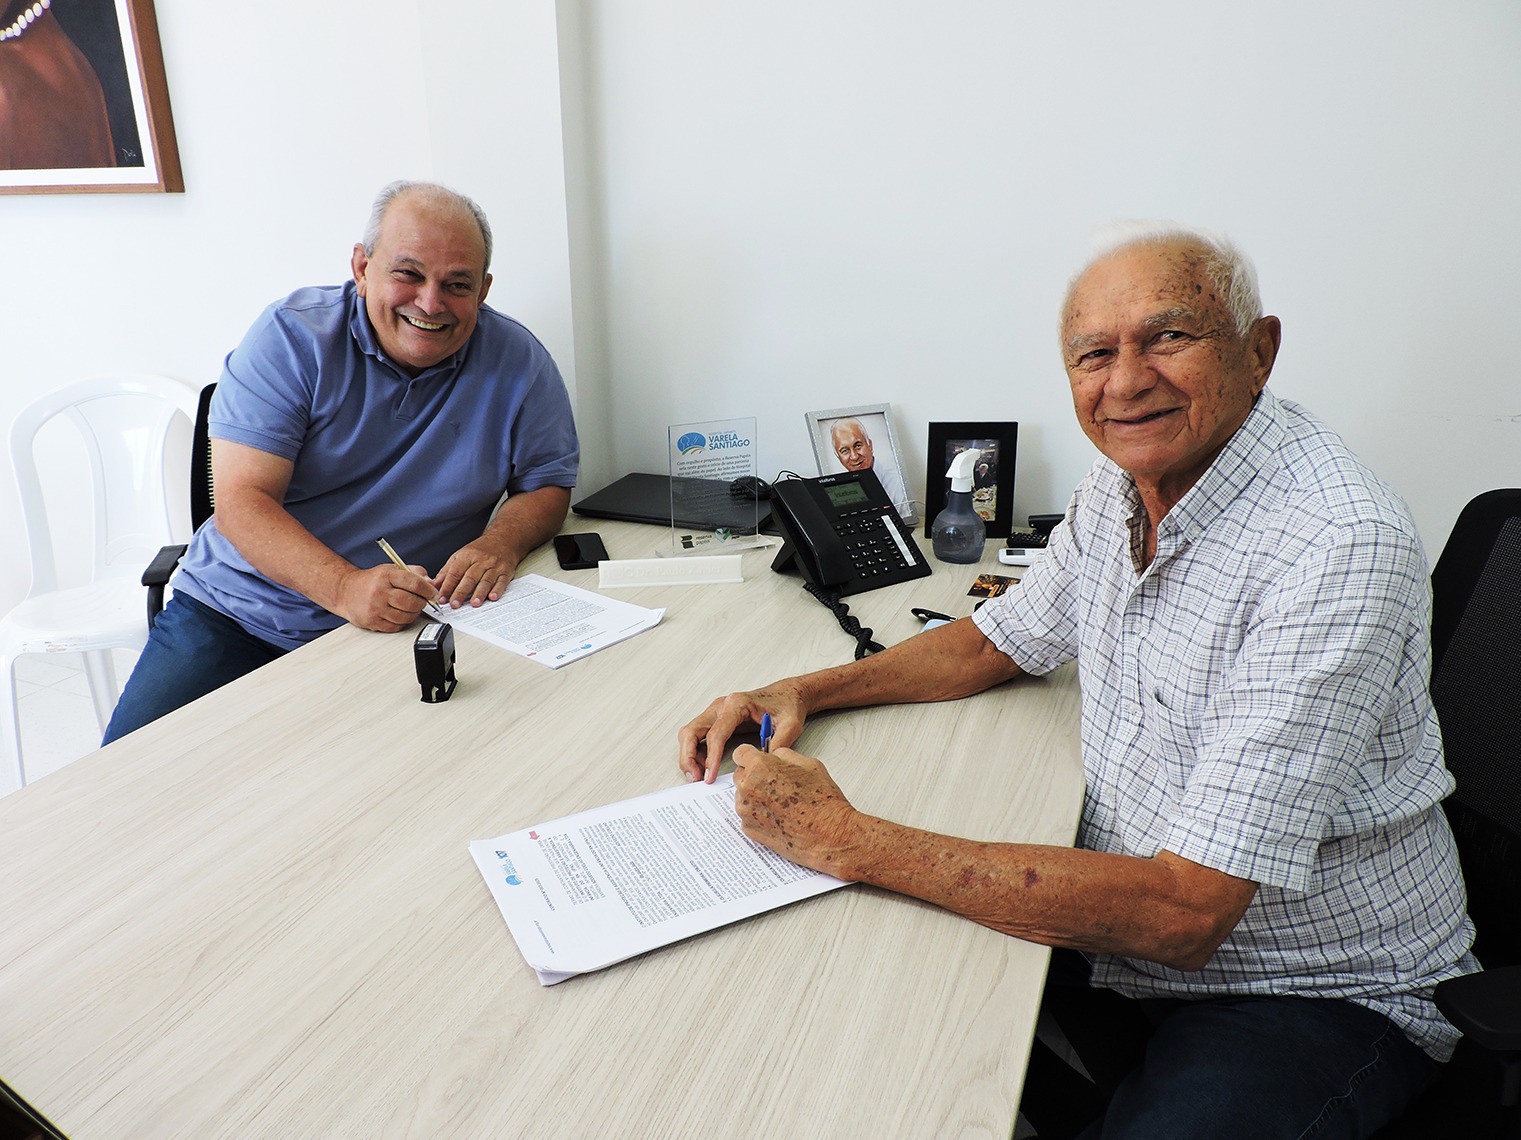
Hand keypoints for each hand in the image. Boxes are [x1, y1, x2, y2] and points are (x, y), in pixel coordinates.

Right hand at [335, 564, 434, 631]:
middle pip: (411, 602)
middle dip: (422, 603)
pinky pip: (395, 626)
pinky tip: (399, 615)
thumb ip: (414, 573)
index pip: (414, 583)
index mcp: (386, 575)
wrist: (346, 591)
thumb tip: (432, 583)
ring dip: (413, 614)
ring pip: (405, 617)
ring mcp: (375, 608)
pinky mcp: (372, 621)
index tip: (434, 594)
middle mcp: (379, 591)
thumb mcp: (392, 569)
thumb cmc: (372, 581)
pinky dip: (402, 622)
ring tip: (410, 608)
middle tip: (422, 602)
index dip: (429, 590)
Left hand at [435, 538, 519, 607]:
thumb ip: (447, 571)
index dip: (447, 586)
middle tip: (454, 604)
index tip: (442, 598)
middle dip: (461, 592)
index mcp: (467, 556)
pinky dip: (497, 590)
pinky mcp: (505, 572)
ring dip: (479, 593)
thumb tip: (434, 585)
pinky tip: (493, 597)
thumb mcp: (460, 556)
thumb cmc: (480, 550)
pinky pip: (501, 582)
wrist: (503, 540)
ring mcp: (494, 566)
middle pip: (469, 578)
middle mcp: (480, 561)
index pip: (455, 573)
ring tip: (474, 604)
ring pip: (485, 581)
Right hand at [676, 681, 808, 782]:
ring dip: (689, 755)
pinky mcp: (718, 719)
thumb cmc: (787, 705)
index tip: (709, 776)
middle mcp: (722, 706)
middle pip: (692, 731)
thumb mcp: (791, 725)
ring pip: (690, 732)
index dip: (711, 757)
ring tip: (698, 776)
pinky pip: (699, 735)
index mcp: (737, 704)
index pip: (716, 733)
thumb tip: (763, 765)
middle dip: (688, 756)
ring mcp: (717, 711)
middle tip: (696, 778)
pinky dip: (696, 751)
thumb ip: (779, 744)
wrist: (788, 694)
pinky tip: (704, 766)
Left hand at [732, 744, 860, 877]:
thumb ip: (784, 755)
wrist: (828, 835)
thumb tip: (775, 755)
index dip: (751, 755)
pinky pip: (747, 814)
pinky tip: (778, 815)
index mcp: (760, 767)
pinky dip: (757, 813)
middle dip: (753, 775)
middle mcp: (748, 788)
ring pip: (742, 795)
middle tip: (774, 782)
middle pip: (740, 774)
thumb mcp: (808, 764)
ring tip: (780, 801)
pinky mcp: (748, 829)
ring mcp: (746, 811)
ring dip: (754, 794)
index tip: (757, 760)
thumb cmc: (822, 802)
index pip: (740, 753)